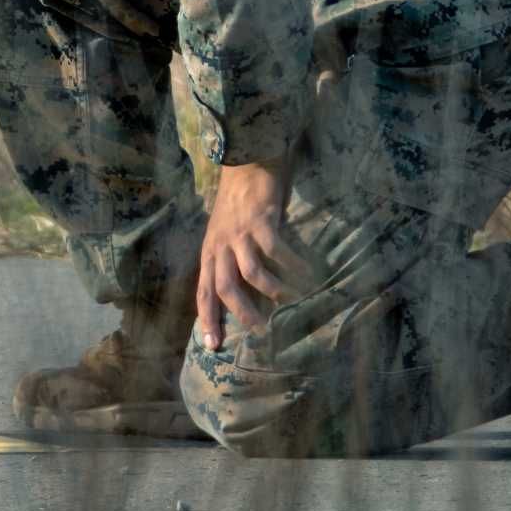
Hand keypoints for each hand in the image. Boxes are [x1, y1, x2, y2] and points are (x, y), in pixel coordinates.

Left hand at [195, 157, 316, 351]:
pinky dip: (292, 265)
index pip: (203, 291)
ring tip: (291, 303)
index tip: (214, 346)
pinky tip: (306, 273)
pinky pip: (276, 250)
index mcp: (210, 252)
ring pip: (252, 273)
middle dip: (243, 314)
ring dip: (273, 292)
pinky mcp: (260, 221)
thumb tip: (243, 296)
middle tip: (262, 332)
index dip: (208, 319)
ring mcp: (239, 233)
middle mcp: (220, 245)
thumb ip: (227, 260)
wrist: (245, 164)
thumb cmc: (236, 204)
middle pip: (225, 288)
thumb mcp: (222, 235)